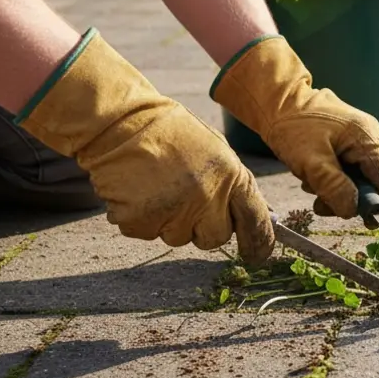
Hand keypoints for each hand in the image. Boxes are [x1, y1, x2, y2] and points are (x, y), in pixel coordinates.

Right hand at [18, 29, 274, 263]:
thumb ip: (231, 183)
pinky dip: (141, 217)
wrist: (119, 122)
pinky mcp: (140, 221)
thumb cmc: (169, 132)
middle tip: (185, 200)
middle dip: (203, 227)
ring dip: (169, 221)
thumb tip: (250, 214)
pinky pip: (147, 233)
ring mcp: (173, 211)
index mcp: (230, 174)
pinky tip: (137, 190)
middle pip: (215, 238)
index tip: (257, 255)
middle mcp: (206, 197)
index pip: (254, 219)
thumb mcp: (214, 149)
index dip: (259, 242)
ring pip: (178, 238)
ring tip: (157, 185)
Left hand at [210, 36, 378, 219]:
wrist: (275, 101)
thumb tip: (352, 210)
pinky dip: (331, 179)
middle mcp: (368, 136)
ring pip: (357, 176)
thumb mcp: (311, 162)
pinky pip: (347, 168)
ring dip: (337, 189)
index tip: (377, 226)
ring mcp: (358, 137)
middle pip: (372, 179)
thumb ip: (335, 188)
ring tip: (311, 187)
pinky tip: (312, 178)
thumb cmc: (292, 127)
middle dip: (350, 198)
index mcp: (366, 137)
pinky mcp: (345, 140)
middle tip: (324, 207)